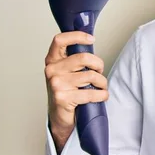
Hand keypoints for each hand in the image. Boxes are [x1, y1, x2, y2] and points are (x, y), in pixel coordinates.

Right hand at [44, 31, 108, 153]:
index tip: (91, 39)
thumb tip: (90, 42)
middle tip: (100, 72)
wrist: (60, 118)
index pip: (60, 40)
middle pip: (83, 57)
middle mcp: (51, 70)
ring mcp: (56, 84)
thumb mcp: (67, 72)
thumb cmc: (67, 91)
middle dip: (98, 64)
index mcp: (52, 60)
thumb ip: (75, 58)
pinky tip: (102, 96)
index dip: (77, 36)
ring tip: (101, 87)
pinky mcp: (63, 98)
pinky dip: (102, 95)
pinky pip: (91, 93)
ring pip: (90, 76)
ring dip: (102, 82)